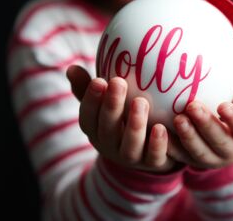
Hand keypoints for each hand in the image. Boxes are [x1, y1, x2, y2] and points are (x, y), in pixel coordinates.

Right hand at [66, 65, 182, 173]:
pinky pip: (154, 157)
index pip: (88, 116)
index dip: (91, 100)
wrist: (143, 151)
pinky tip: (160, 128)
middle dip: (111, 106)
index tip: (99, 80)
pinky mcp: (152, 163)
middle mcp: (110, 145)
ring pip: (129, 146)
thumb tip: (72, 68)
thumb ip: (88, 88)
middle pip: (107, 129)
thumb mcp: (103, 103)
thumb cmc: (120, 117)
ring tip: (141, 102)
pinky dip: (156, 144)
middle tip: (118, 82)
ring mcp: (131, 156)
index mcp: (96, 129)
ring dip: (134, 125)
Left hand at [172, 83, 232, 168]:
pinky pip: (180, 157)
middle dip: (206, 125)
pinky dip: (170, 147)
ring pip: (200, 153)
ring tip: (178, 119)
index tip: (223, 105)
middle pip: (220, 142)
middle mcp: (230, 151)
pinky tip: (160, 132)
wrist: (218, 122)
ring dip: (188, 137)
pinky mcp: (190, 160)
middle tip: (192, 106)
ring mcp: (210, 159)